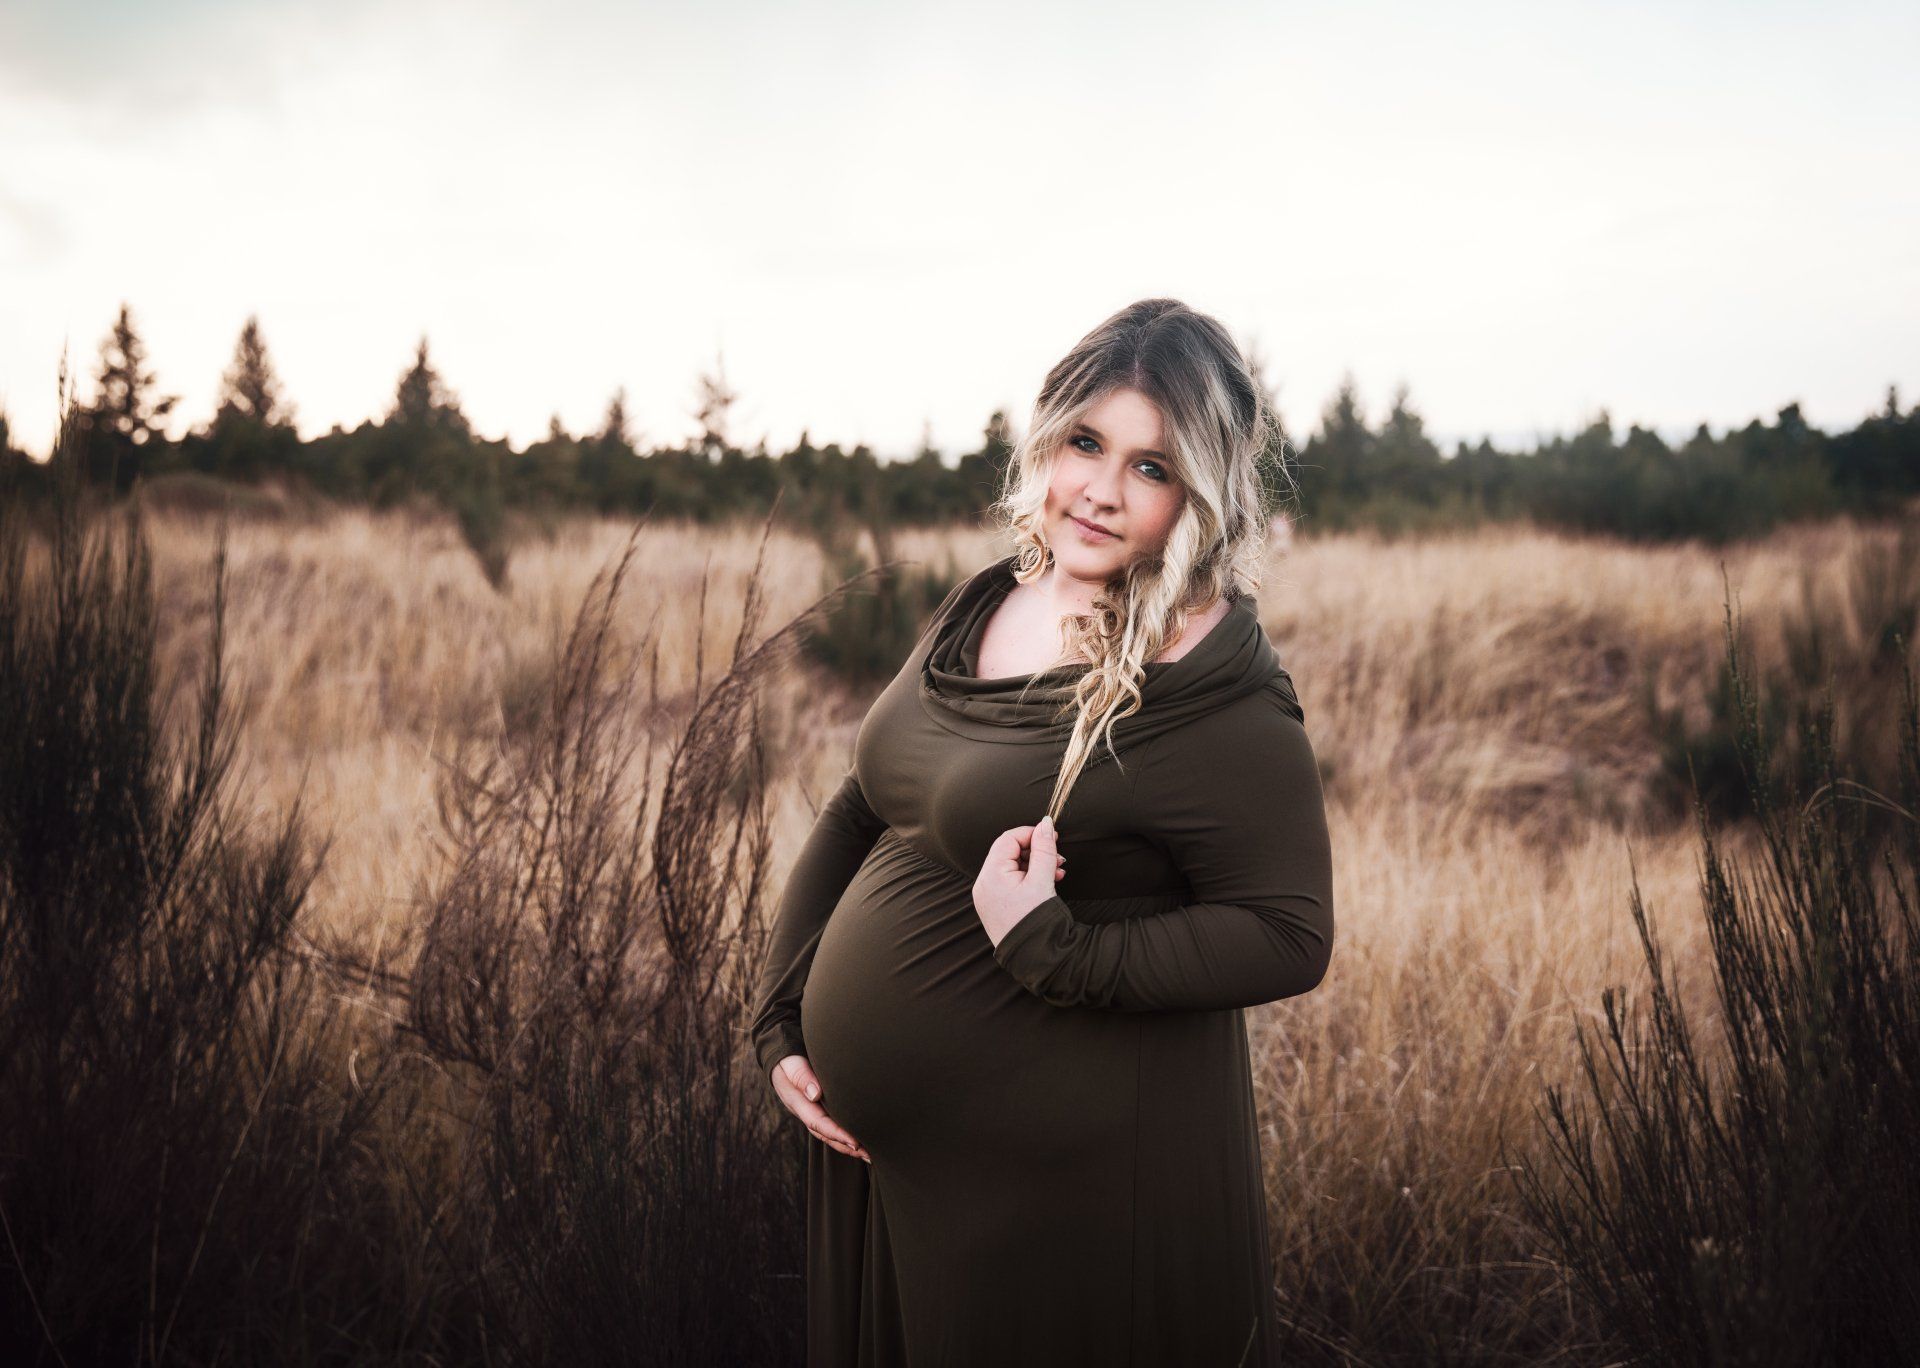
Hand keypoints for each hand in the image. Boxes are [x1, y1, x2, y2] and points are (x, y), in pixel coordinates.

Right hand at [771, 1054, 870, 1163]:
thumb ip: (802, 1076)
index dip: (837, 1134)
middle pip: (825, 1134)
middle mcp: (805, 1111)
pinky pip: (832, 1124)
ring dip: (848, 1145)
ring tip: (869, 1154)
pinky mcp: (818, 1107)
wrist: (781, 1057)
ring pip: (829, 1133)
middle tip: (869, 1154)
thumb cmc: (788, 1059)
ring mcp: (811, 1111)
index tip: (856, 1143)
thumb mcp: (791, 1064)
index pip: (818, 1123)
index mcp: (797, 1102)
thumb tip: (815, 1094)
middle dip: (846, 1146)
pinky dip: (845, 1134)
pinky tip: (861, 1139)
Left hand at [973, 814, 1065, 947]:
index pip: (1008, 839)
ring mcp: (988, 897)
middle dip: (1036, 851)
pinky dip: (1030, 878)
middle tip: (1059, 855)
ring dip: (1036, 864)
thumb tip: (1045, 823)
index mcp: (990, 876)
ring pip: (1012, 867)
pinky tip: (1050, 881)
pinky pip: (1011, 882)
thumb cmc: (1037, 921)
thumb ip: (1044, 849)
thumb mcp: (1043, 880)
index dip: (1031, 833)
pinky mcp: (996, 906)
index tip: (1052, 835)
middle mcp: (984, 885)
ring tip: (1058, 870)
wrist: (1036, 958)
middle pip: (1009, 853)